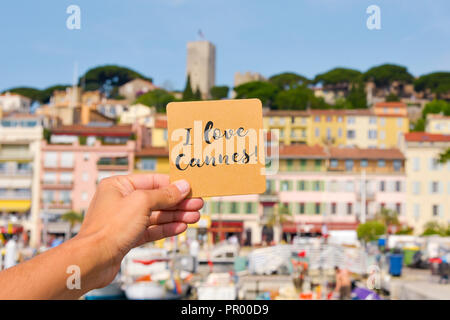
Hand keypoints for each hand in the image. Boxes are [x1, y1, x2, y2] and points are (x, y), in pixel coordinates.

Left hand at [75, 174, 202, 288]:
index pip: (152, 181)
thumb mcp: (142, 203)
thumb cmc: (109, 228)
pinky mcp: (128, 237)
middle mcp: (121, 200)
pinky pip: (151, 229)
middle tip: (197, 204)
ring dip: (176, 216)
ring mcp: (124, 220)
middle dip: (178, 203)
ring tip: (194, 217)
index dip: (173, 185)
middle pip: (157, 199)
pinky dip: (166, 228)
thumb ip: (164, 194)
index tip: (190, 188)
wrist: (93, 260)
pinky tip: (180, 227)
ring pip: (156, 215)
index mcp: (119, 185)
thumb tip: (182, 186)